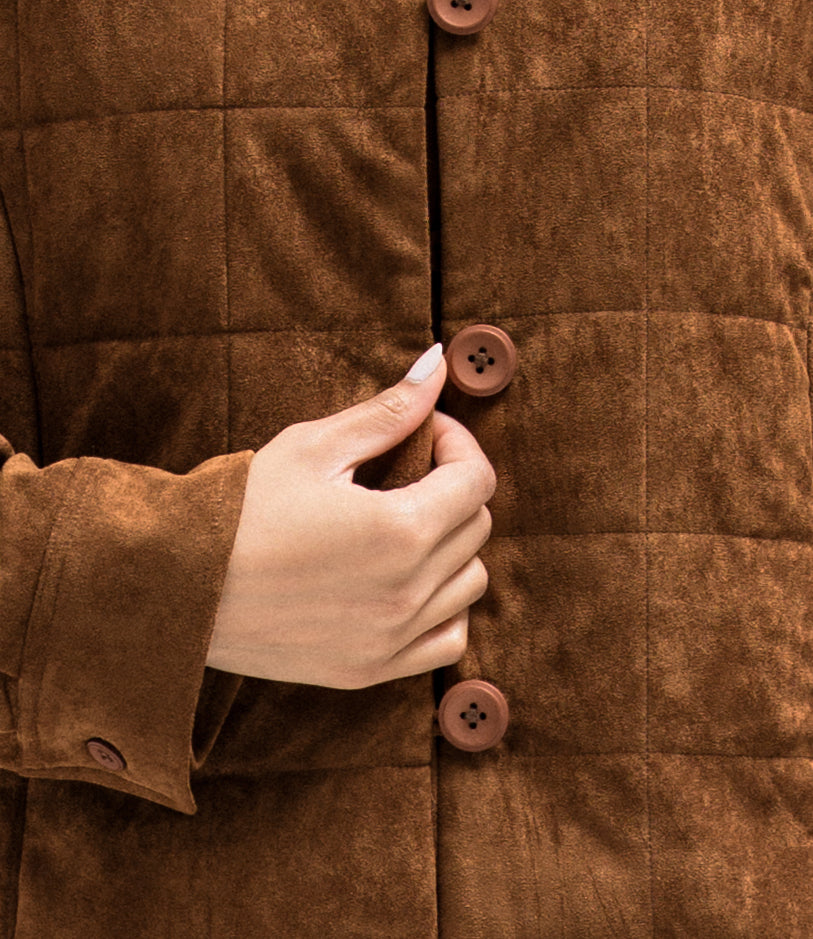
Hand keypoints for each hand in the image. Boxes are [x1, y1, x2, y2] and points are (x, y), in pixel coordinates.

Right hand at [205, 344, 495, 688]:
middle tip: (407, 469)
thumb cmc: (240, 508)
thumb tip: (438, 363)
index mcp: (400, 530)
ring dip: (452, 547)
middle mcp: (407, 591)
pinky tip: (408, 582)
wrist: (175, 583)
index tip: (425, 432)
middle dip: (454, 486)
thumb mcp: (314, 446)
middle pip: (476, 528)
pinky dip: (444, 608)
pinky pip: (447, 641)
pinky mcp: (369, 669)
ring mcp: (390, 638)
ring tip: (404, 523)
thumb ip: (387, 411)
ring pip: (469, 584)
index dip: (457, 443)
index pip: (477, 480)